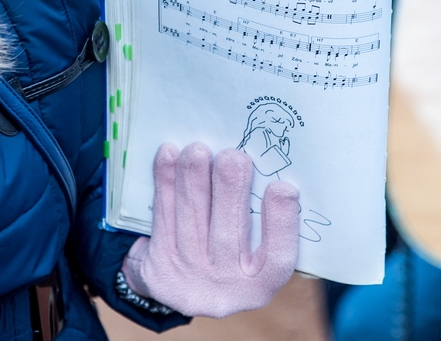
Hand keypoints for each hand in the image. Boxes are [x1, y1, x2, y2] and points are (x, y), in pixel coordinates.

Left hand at [122, 143, 299, 317]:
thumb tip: (269, 170)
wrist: (184, 290)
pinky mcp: (159, 268)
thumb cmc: (233, 257)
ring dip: (192, 179)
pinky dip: (165, 183)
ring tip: (196, 150)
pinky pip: (163, 218)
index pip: (278, 258)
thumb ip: (268, 222)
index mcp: (261, 284)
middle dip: (230, 190)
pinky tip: (168, 155)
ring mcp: (190, 279)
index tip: (281, 186)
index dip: (281, 223)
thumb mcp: (257, 254)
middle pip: (229, 235)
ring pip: (191, 221)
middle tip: (231, 156)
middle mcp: (227, 288)